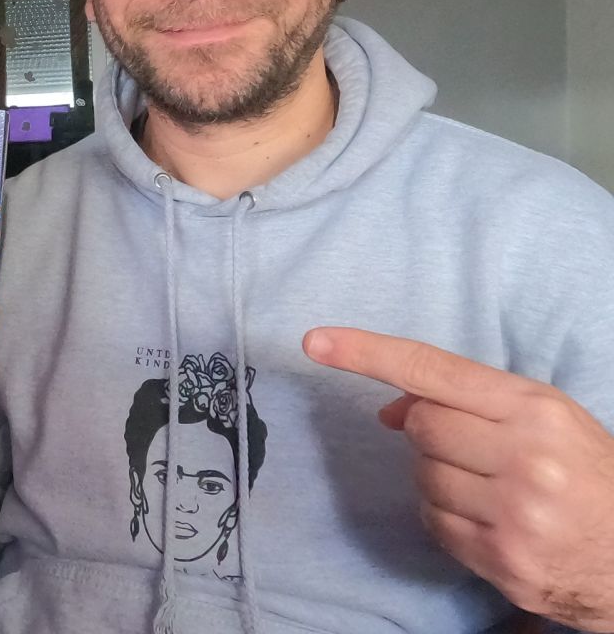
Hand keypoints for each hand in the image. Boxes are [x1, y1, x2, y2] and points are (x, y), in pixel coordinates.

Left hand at [304, 327, 613, 631]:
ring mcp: (513, 514)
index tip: (316, 342)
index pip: (432, 370)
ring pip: (421, 476)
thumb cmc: (586, 473)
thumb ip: (467, 401)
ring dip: (439, 476)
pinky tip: (488, 516)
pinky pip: (432, 521)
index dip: (366, 353)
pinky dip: (445, 515)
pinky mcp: (501, 559)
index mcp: (535, 409)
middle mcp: (525, 458)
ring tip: (491, 486)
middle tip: (474, 447)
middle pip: (419, 426)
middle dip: (429, 431)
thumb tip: (389, 409)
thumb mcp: (543, 418)